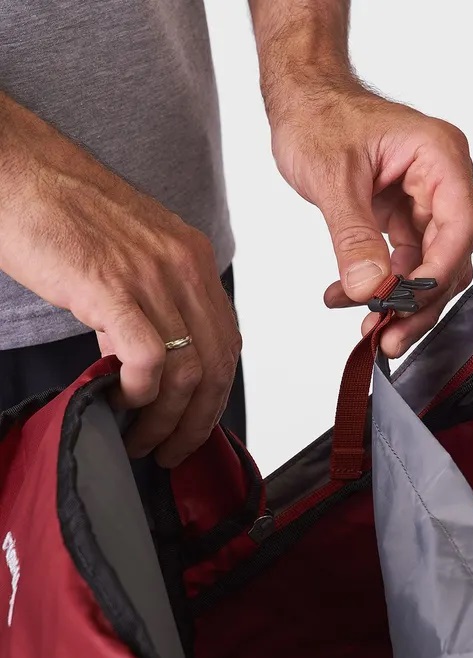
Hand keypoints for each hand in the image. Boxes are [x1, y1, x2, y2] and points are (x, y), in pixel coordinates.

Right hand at [0, 95, 240, 466]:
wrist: (13, 167)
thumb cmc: (59, 210)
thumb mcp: (127, 256)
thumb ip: (149, 305)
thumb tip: (149, 365)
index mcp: (192, 257)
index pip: (226, 344)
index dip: (215, 396)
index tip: (196, 425)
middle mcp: (184, 266)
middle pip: (217, 366)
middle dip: (197, 421)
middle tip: (171, 449)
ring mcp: (152, 275)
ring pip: (189, 372)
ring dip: (166, 419)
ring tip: (140, 438)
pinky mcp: (113, 286)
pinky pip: (150, 359)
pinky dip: (140, 393)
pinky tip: (120, 400)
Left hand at [272, 84, 472, 356]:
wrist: (300, 99)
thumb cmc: (318, 114)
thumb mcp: (332, 176)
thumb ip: (353, 236)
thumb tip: (369, 287)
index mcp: (440, 157)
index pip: (460, 227)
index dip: (438, 272)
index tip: (407, 303)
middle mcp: (442, 180)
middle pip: (450, 256)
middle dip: (419, 300)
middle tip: (391, 336)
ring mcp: (425, 200)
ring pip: (429, 266)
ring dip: (400, 300)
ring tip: (370, 326)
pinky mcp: (404, 216)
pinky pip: (403, 262)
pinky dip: (380, 284)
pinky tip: (349, 297)